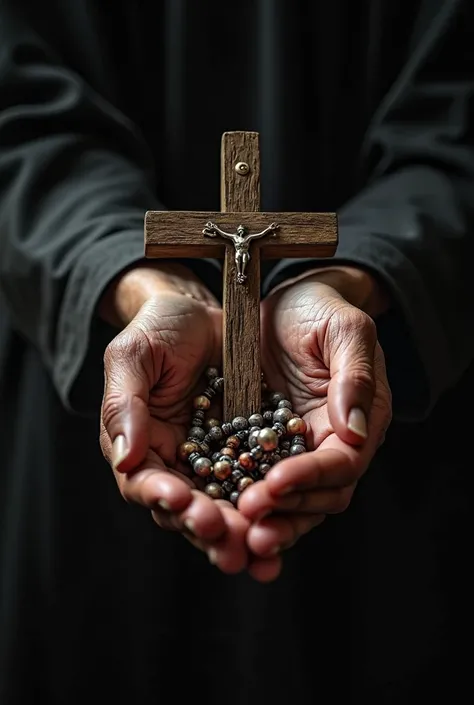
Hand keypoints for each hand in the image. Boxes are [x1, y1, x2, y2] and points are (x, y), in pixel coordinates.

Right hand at [99, 263, 280, 581]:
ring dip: (240, 532)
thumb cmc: (160, 328)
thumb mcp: (133, 355)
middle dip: (207, 527)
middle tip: (230, 542)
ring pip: (224, 508)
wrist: (206, 314)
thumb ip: (124, 404)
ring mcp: (212, 462)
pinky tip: (284, 528)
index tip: (182, 501)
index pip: (144, 482)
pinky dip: (270, 510)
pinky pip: (257, 486)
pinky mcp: (247, 455)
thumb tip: (124, 459)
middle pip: (186, 508)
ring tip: (260, 550)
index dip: (162, 496)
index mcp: (138, 444)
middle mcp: (174, 462)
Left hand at [239, 268, 391, 556]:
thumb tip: (356, 431)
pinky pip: (250, 481)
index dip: (310, 479)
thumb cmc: (322, 309)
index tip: (273, 484)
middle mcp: (328, 443)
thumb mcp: (345, 330)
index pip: (341, 464)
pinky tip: (209, 510)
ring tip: (230, 532)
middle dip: (283, 513)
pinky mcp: (260, 446)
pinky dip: (235, 500)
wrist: (287, 303)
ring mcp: (294, 449)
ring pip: (285, 501)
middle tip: (247, 524)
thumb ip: (355, 377)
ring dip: (260, 521)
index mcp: (360, 421)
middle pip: (316, 497)